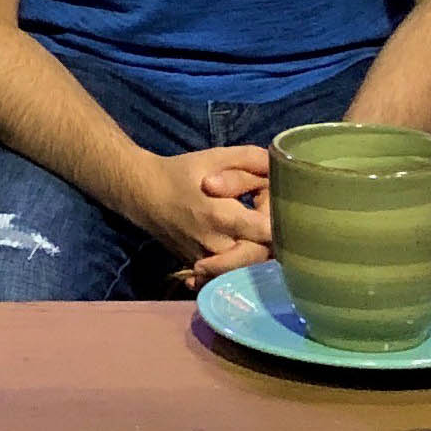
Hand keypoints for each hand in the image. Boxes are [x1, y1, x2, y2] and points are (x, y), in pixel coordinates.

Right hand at [116, 146, 273, 287]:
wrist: (143, 195)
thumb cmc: (181, 174)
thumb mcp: (215, 156)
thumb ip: (250, 158)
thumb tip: (282, 167)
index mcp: (220, 215)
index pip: (266, 233)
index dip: (283, 225)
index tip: (287, 213)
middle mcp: (215, 244)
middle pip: (261, 257)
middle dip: (273, 241)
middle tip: (273, 223)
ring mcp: (207, 260)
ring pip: (247, 269)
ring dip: (259, 254)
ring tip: (261, 237)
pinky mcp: (200, 267)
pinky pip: (229, 274)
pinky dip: (240, 267)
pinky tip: (244, 253)